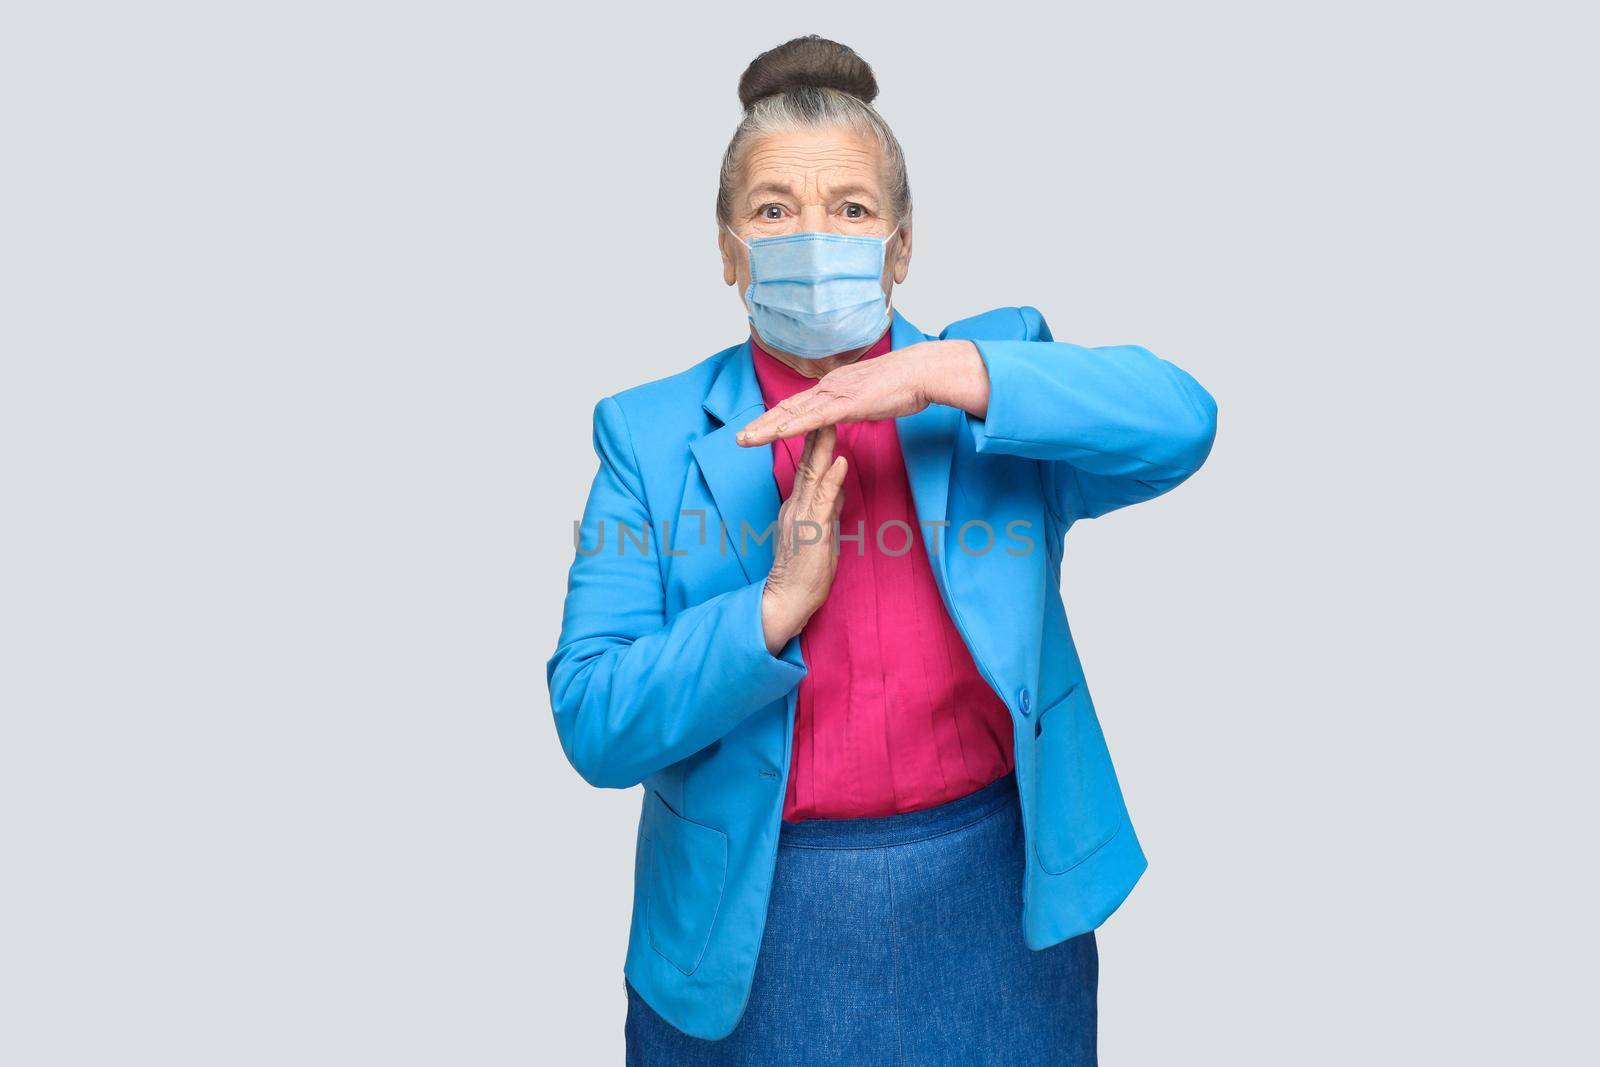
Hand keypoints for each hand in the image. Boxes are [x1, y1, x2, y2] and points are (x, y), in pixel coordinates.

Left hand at [736, 340, 989, 446]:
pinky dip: (793, 427)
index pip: (800, 405)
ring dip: (768, 428)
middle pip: (788, 409)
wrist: (922, 371)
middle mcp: (829, 386)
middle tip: (740, 438)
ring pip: (794, 414)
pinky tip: (776, 435)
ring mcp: (836, 394)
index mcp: (835, 386)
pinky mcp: (847, 403)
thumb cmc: (906, 383)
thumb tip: (853, 407)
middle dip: (762, 424)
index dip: (777, 418)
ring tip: (746, 439)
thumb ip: (858, 401)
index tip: (760, 429)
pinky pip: (814, 419)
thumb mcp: (873, 395)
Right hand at [760, 425, 847, 654]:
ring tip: (833, 422)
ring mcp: (801, 516)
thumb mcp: (821, 534)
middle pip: (807, 463)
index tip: (826, 417)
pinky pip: (821, 501)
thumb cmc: (806, 572)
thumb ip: (827, 509)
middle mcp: (796, 505)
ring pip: (811, 475)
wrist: (788, 599)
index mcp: (798, 505)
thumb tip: (837, 488)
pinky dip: (831, 479)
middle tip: (827, 404)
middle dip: (817, 433)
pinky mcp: (809, 531)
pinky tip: (840, 461)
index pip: (808, 467)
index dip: (816, 441)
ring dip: (822, 447)